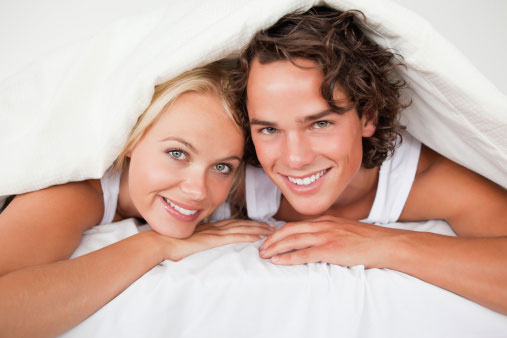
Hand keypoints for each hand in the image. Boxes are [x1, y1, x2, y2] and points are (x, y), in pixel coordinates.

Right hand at [163, 219, 273, 260]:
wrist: (163, 242)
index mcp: (210, 228)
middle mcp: (215, 227)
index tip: (259, 224)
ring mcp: (214, 233)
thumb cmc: (172, 243)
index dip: (248, 224)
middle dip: (257, 225)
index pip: (233, 224)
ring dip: (257, 230)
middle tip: (272, 226)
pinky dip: (247, 237)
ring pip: (241, 229)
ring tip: (270, 231)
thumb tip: (202, 244)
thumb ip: (198, 240)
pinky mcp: (213, 240)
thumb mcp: (189, 240)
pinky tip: (257, 238)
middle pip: (241, 224)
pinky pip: (234, 238)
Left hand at [258, 216, 400, 266]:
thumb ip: (330, 232)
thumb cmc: (368, 240)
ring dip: (275, 248)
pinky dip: (288, 257)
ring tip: (263, 255)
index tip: (269, 239)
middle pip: (289, 230)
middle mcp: (323, 225)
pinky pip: (304, 254)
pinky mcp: (330, 249)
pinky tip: (278, 261)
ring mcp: (326, 236)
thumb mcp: (345, 230)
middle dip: (272, 239)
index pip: (296, 225)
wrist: (385, 244)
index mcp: (326, 220)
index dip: (280, 232)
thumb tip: (318, 240)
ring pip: (293, 241)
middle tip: (260, 248)